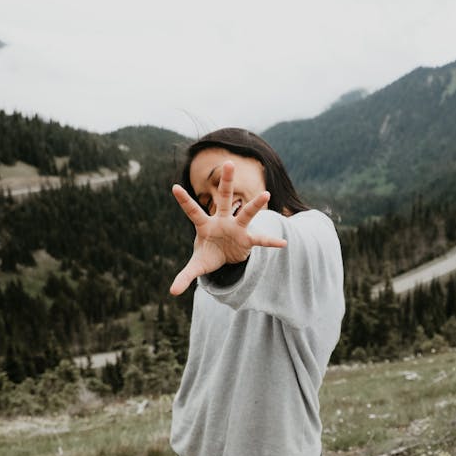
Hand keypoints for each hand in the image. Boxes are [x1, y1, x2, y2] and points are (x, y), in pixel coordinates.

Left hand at [169, 160, 286, 295]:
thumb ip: (185, 276)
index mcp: (205, 225)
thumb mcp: (197, 266)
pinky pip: (260, 239)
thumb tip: (171, 293)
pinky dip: (271, 242)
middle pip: (224, 198)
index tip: (173, 187)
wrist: (226, 258)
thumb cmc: (209, 255)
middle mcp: (222, 221)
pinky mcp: (248, 239)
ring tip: (266, 194)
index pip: (192, 211)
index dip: (184, 200)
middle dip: (226, 182)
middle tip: (229, 163)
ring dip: (256, 205)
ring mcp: (237, 228)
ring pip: (246, 213)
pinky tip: (283, 243)